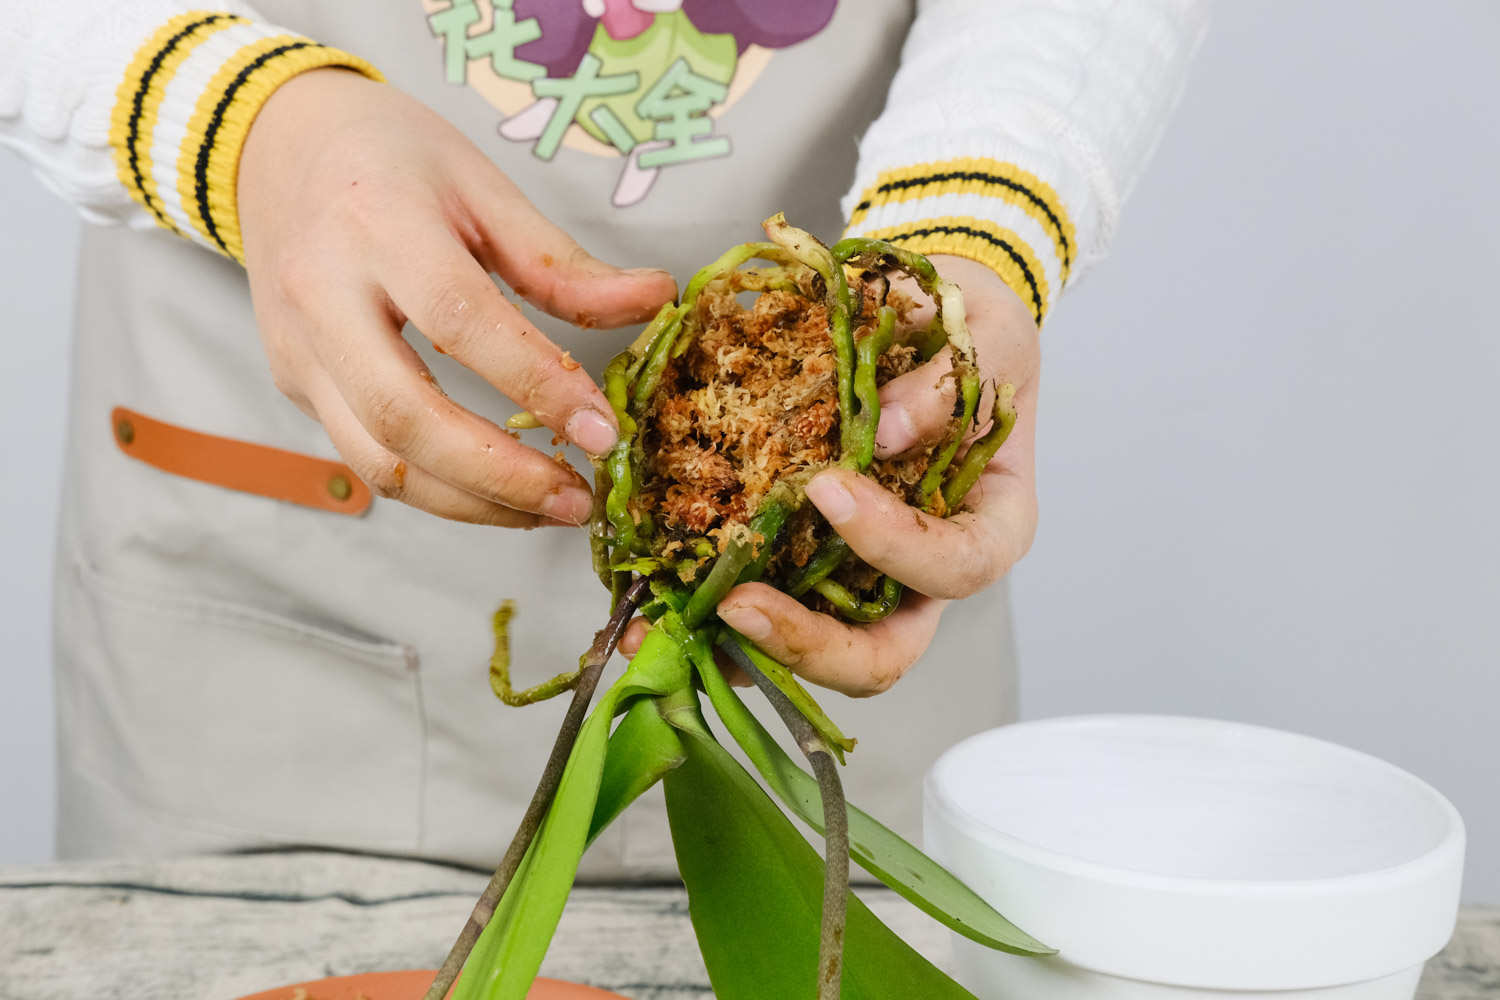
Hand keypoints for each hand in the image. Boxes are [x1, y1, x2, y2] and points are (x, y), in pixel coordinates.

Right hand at [238, 69, 676, 525]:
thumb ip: (561, 262)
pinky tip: (498, 492)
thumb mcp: (483, 187)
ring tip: (548, 509)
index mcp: (376, 224)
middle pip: (405, 416)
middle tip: (577, 500)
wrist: (278, 147)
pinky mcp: (293, 383)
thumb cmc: (391, 159)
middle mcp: (321, 294)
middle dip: (501, 476)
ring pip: (378, 460)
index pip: (461, 321)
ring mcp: (297, 349)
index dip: (537, 384)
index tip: (603, 431)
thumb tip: (655, 299)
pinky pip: (364, 457)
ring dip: (471, 503)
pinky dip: (437, 490)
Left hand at [713, 255, 1039, 695]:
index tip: (828, 489)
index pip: (955, 568)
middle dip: (809, 643)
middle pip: (881, 654)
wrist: (931, 317)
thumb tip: (883, 433)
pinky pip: (764, 603)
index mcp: (988, 527)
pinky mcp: (805, 557)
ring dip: (744, 647)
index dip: (894, 546)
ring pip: (812, 647)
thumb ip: (943, 386)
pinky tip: (659, 600)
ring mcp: (862, 574)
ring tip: (672, 621)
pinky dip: (713, 612)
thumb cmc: (974, 335)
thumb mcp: (985, 335)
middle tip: (737, 603)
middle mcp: (923, 570)